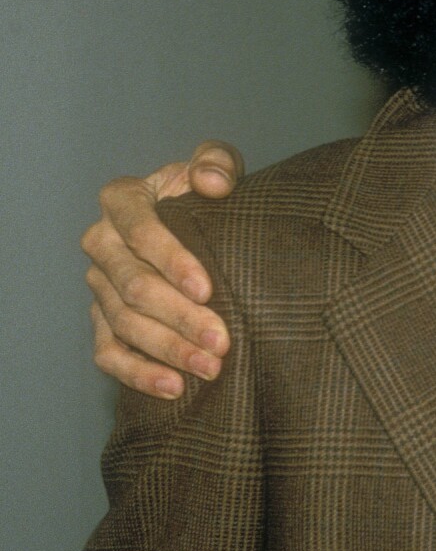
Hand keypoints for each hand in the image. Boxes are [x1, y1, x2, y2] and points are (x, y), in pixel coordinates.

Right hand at [83, 141, 244, 397]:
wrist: (196, 224)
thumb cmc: (206, 195)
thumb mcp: (215, 168)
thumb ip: (216, 163)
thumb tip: (212, 182)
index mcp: (122, 200)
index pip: (139, 229)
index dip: (172, 260)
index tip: (208, 289)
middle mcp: (102, 241)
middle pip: (132, 286)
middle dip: (178, 316)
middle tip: (221, 340)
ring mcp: (98, 284)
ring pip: (124, 323)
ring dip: (167, 349)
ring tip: (211, 368)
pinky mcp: (102, 319)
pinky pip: (108, 352)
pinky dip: (138, 373)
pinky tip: (175, 388)